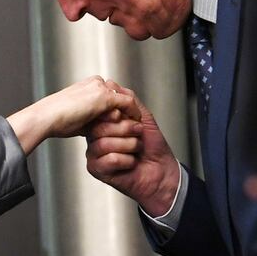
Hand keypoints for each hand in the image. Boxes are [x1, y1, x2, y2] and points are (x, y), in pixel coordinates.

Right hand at [7, 76, 139, 154]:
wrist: (47, 118)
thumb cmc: (57, 120)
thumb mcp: (79, 117)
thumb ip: (91, 117)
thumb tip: (98, 127)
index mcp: (88, 84)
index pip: (111, 93)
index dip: (120, 107)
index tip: (126, 119)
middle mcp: (96, 82)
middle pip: (120, 93)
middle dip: (128, 108)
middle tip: (135, 121)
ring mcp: (101, 88)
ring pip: (125, 97)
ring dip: (132, 110)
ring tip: (137, 123)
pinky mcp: (105, 97)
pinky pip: (127, 103)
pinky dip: (133, 113)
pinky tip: (136, 122)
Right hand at [85, 82, 179, 215]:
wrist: (162, 172)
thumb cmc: (153, 147)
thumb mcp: (143, 117)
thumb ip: (128, 100)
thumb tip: (111, 83)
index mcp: (104, 123)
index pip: (99, 112)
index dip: (118, 115)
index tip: (132, 119)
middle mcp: (96, 137)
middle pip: (99, 127)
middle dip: (126, 130)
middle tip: (138, 134)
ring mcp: (94, 153)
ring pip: (104, 143)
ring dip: (128, 146)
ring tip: (136, 149)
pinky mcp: (96, 169)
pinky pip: (108, 159)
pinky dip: (126, 160)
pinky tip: (131, 162)